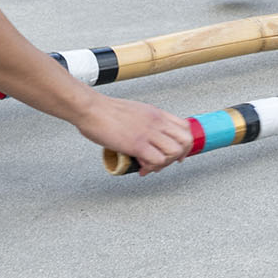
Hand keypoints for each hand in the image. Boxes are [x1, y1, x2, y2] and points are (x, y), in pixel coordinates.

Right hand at [76, 94, 191, 175]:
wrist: (91, 109)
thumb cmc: (106, 111)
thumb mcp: (136, 111)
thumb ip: (147, 122)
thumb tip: (149, 136)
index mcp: (157, 113)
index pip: (185, 127)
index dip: (184, 144)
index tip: (177, 153)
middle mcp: (156, 122)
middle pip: (185, 140)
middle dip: (179, 155)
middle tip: (166, 162)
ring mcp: (148, 133)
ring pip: (174, 152)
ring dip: (164, 164)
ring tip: (150, 166)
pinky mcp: (137, 144)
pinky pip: (157, 160)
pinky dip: (151, 168)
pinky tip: (141, 167)